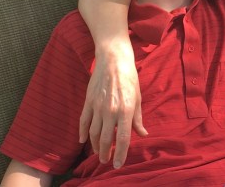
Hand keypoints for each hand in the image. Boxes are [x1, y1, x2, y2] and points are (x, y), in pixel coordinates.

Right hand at [79, 42, 146, 167]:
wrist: (113, 60)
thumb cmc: (129, 78)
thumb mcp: (138, 98)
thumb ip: (138, 118)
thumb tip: (142, 134)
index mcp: (126, 110)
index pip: (122, 139)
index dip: (120, 154)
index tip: (117, 164)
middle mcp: (111, 111)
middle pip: (106, 139)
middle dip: (105, 153)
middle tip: (106, 161)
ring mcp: (97, 106)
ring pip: (94, 133)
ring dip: (95, 145)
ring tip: (98, 152)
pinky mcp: (88, 101)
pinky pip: (83, 121)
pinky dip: (82, 132)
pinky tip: (82, 141)